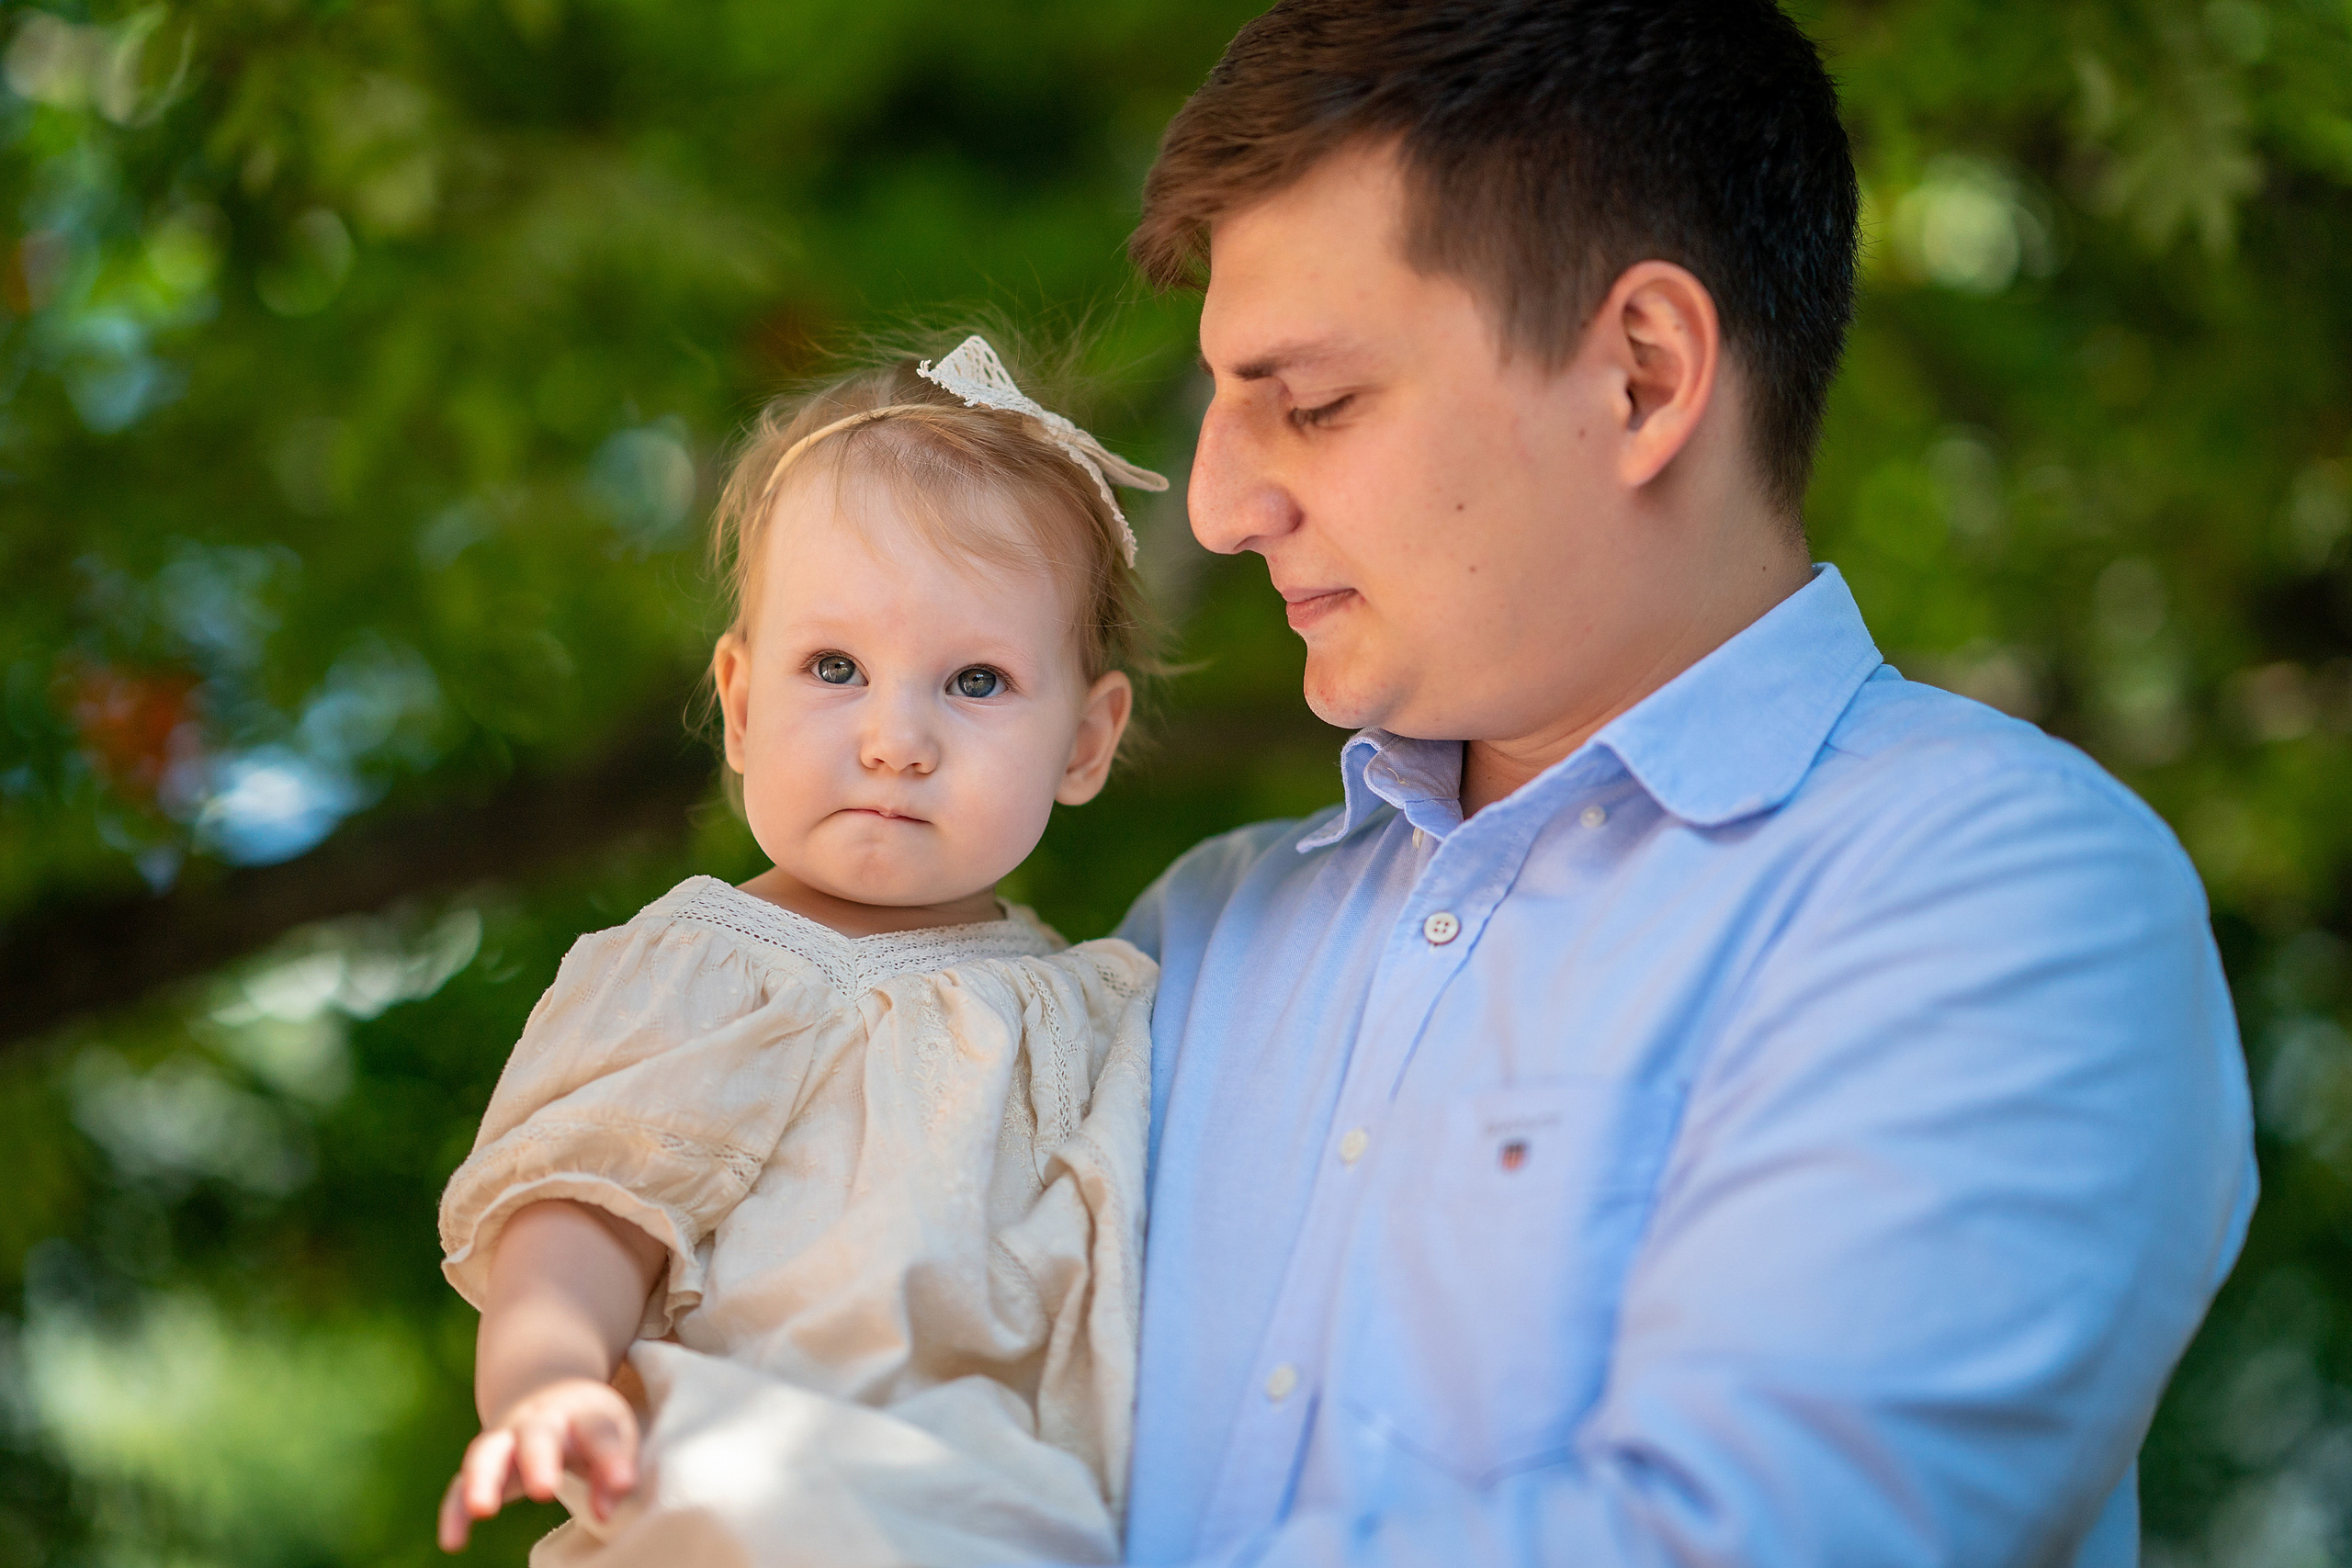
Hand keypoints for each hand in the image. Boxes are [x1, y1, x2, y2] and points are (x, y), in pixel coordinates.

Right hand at [437, 1375, 640, 1552]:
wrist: (549, 1390)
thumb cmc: (591, 1423)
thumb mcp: (615, 1435)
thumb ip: (614, 1470)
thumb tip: (605, 1512)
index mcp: (582, 1412)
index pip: (598, 1431)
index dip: (611, 1459)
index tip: (623, 1485)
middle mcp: (539, 1421)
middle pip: (536, 1436)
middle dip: (538, 1461)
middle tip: (545, 1489)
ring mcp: (505, 1438)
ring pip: (486, 1453)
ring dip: (482, 1480)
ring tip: (482, 1509)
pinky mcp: (483, 1464)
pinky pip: (460, 1485)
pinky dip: (454, 1511)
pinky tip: (453, 1542)